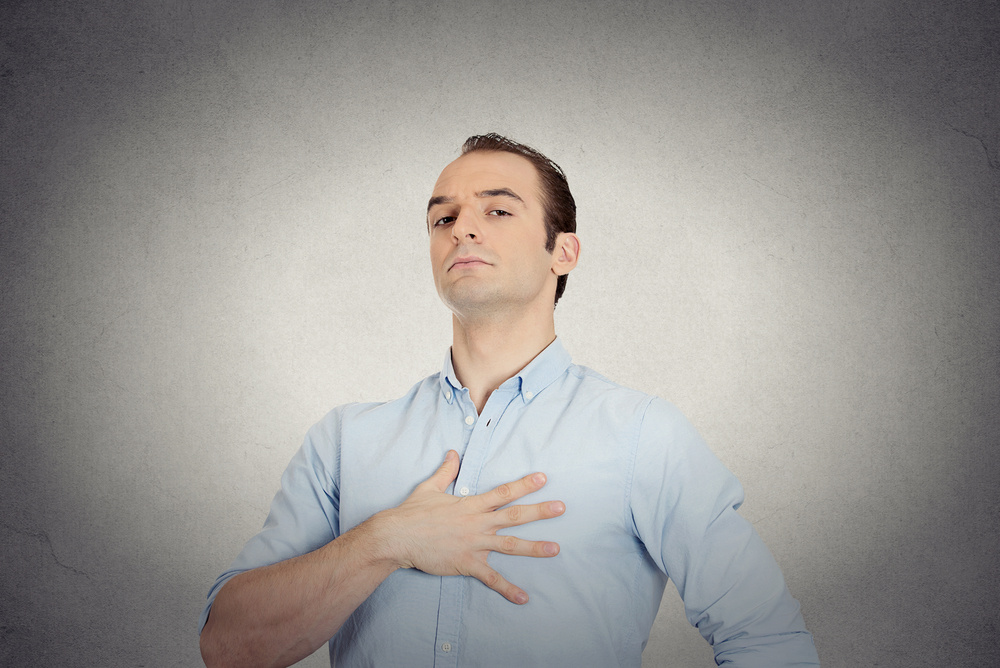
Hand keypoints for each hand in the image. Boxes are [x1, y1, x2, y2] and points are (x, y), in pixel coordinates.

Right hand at [379, 450, 564, 604]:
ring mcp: (473, 544)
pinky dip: (507, 589)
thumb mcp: (430, 487)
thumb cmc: (412, 512)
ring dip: (534, 548)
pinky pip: (490, 578)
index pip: (503, 492)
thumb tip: (453, 453)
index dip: (524, 485)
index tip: (543, 479)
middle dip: (540, 511)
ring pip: (510, 545)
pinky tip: (523, 597)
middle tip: (561, 507)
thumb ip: (446, 471)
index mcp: (471, 504)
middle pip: (514, 516)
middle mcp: (477, 523)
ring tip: (555, 549)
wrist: (396, 537)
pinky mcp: (466, 564)